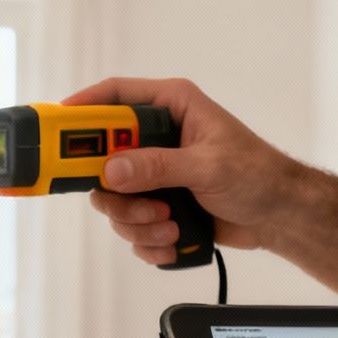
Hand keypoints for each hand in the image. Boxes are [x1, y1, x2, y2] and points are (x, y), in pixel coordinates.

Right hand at [64, 77, 315, 265]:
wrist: (280, 216)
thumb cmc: (258, 176)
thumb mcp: (208, 167)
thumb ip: (158, 166)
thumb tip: (112, 170)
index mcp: (171, 107)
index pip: (115, 96)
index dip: (82, 107)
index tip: (57, 127)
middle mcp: (157, 137)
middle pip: (102, 157)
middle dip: (116, 192)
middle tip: (139, 206)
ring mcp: (155, 173)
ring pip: (113, 199)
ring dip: (136, 222)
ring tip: (169, 226)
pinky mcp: (157, 204)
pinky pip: (130, 226)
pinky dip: (147, 240)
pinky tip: (172, 240)